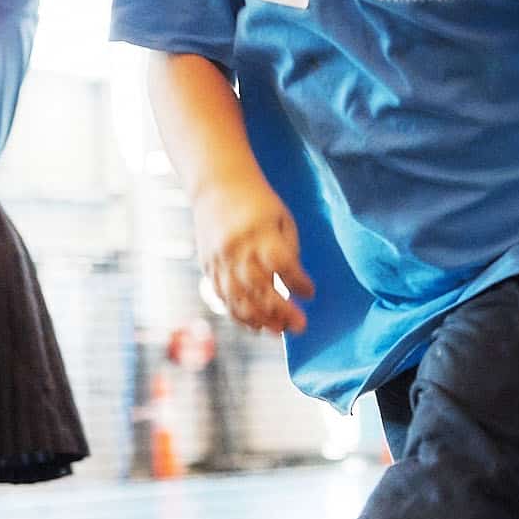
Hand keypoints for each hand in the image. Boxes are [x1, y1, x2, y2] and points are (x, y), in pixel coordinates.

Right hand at [193, 178, 314, 333]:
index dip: (297, 282)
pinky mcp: (207, 266)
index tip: (310, 293)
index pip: (281, 264)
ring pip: (238, 298)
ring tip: (278, 332)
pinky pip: (222, 296)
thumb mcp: (281, 218)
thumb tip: (293, 285)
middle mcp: (237, 248)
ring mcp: (219, 259)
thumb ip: (287, 249)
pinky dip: (238, 314)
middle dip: (281, 311)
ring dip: (259, 319)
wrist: (217, 186)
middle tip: (299, 326)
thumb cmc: (258, 202)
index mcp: (260, 232)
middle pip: (259, 287)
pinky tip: (254, 325)